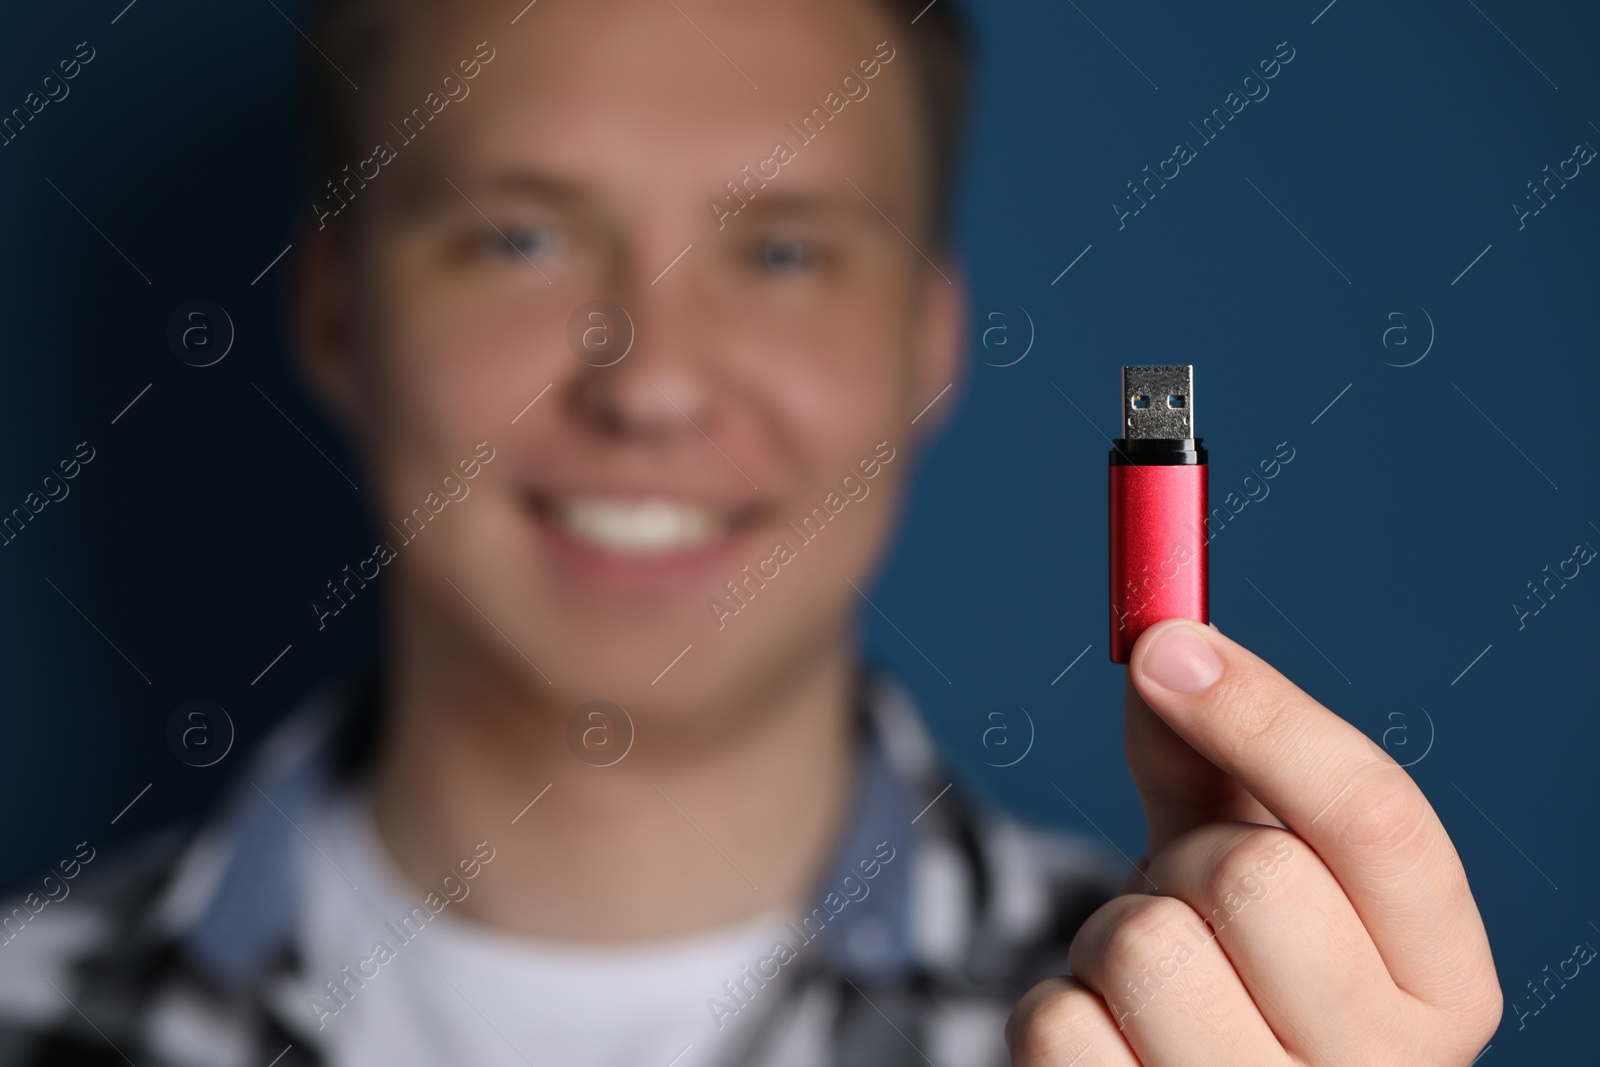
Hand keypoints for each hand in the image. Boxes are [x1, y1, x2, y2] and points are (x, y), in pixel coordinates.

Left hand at [1006, 619, 1501, 1064]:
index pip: (1379, 818)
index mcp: (1443, 980)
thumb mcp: (1247, 859)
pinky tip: (1109, 1040)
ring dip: (1108, 937)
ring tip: (1142, 981)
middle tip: (1182, 897)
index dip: (1265, 713)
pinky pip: (1059, 1026)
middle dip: (1183, 857)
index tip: (1165, 642)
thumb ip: (1221, 759)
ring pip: (1144, 946)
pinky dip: (1058, 1008)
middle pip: (1252, 876)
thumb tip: (1161, 652)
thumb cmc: (1236, 969)